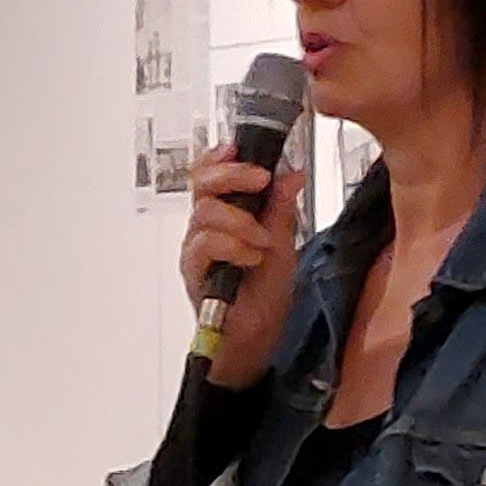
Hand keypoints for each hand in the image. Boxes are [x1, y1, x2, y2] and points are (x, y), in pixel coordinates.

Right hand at [176, 143, 306, 384]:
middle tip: (258, 180)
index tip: (239, 148)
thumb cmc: (263, 294)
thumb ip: (280, 208)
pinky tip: (250, 257)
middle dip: (232, 175)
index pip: (211, 174)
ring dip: (240, 221)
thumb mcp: (282, 242)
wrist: (256, 337)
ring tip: (261, 240)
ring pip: (205, 213)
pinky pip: (204, 245)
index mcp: (226, 215)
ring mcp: (197, 249)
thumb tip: (292, 173)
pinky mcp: (193, 272)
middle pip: (201, 184)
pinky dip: (232, 246)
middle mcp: (206, 228)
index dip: (220, 157)